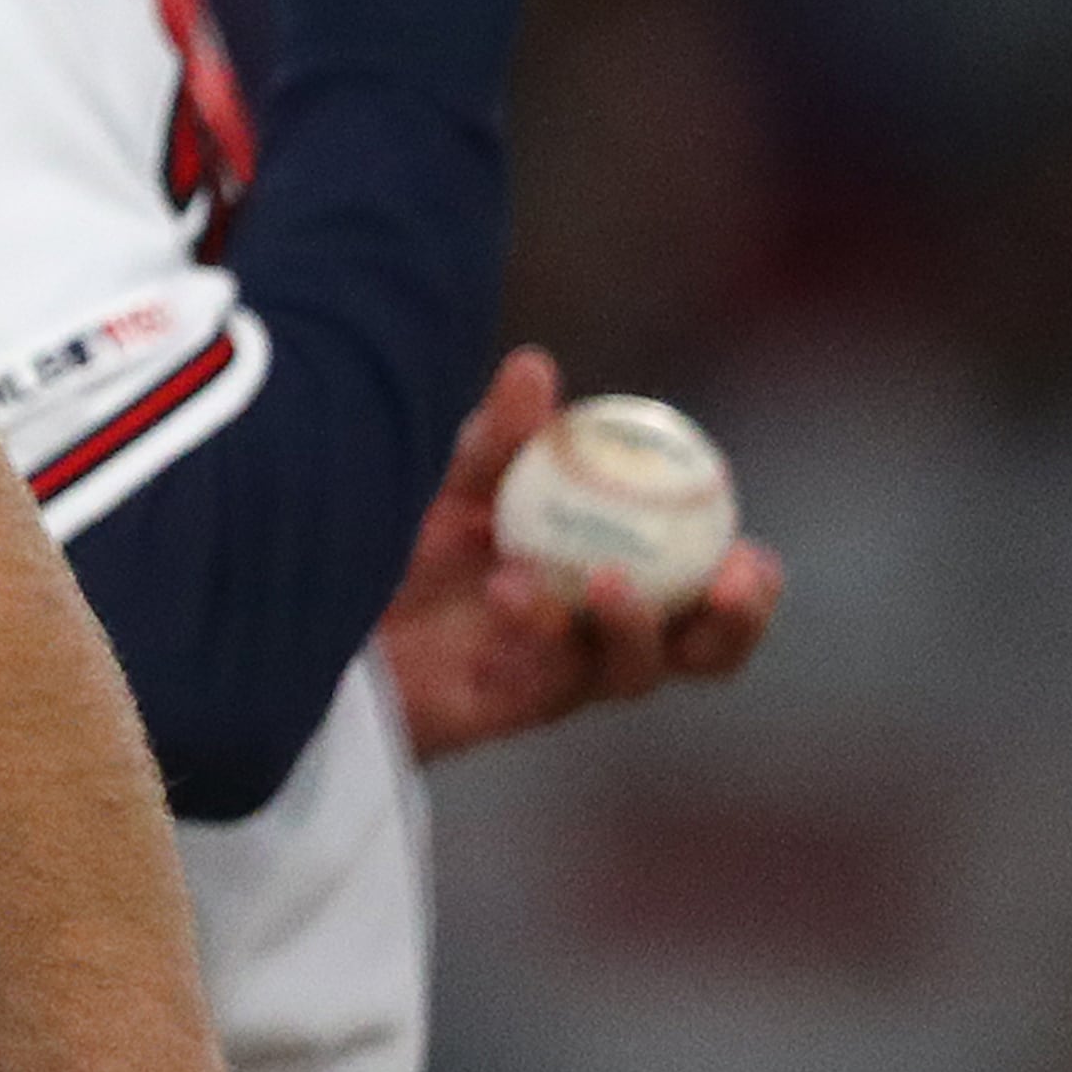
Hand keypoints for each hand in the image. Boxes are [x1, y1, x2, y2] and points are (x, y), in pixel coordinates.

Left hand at [378, 347, 786, 759]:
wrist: (323, 613)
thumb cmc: (399, 550)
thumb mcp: (449, 486)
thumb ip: (496, 439)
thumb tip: (534, 365)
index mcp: (614, 578)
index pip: (705, 588)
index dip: (747, 580)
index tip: (749, 548)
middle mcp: (597, 636)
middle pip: (704, 650)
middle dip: (738, 622)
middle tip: (730, 580)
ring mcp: (555, 675)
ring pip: (635, 671)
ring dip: (635, 624)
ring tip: (607, 578)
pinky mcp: (507, 706)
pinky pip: (547, 676)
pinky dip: (541, 626)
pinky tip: (509, 587)